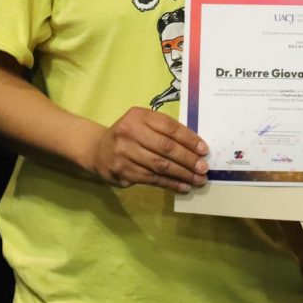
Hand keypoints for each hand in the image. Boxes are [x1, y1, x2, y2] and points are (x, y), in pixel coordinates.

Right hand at [91, 106, 208, 192]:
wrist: (98, 149)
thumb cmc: (129, 134)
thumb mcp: (143, 123)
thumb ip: (165, 130)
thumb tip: (195, 147)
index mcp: (139, 116)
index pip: (169, 127)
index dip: (189, 139)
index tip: (204, 150)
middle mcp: (130, 132)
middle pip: (165, 148)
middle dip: (188, 159)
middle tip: (203, 168)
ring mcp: (124, 153)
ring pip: (160, 166)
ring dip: (182, 174)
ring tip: (198, 179)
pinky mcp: (122, 171)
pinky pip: (152, 179)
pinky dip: (170, 183)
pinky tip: (183, 186)